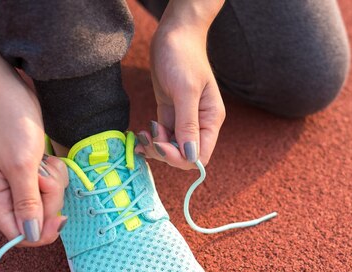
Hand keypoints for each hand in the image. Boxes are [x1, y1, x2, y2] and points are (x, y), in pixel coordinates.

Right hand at [0, 76, 67, 245]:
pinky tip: (49, 158)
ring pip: (49, 201)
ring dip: (55, 182)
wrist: (10, 91)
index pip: (19, 235)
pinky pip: (52, 185)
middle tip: (46, 173)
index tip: (60, 217)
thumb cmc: (11, 124)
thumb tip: (31, 235)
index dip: (42, 232)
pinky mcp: (33, 172)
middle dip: (51, 198)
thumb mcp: (22, 166)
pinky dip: (56, 173)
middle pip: (39, 218)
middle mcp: (5, 194)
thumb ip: (28, 203)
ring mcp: (20, 183)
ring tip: (46, 161)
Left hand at [137, 19, 225, 169]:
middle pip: (185, 155)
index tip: (160, 146)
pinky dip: (152, 139)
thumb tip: (191, 156)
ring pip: (172, 148)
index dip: (180, 158)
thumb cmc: (182, 57)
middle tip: (149, 137)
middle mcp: (201, 123)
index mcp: (211, 119)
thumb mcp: (185, 90)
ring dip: (155, 147)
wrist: (174, 34)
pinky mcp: (171, 114)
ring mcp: (185, 119)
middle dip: (165, 152)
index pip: (200, 155)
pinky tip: (141, 135)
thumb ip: (188, 124)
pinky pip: (163, 137)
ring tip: (142, 134)